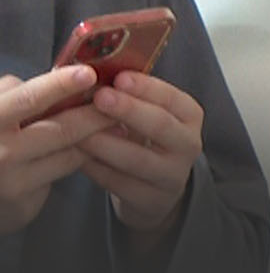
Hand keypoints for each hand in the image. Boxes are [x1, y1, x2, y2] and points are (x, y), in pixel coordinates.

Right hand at [0, 66, 114, 234]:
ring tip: (120, 123)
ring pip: (70, 153)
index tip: (90, 73)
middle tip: (124, 100)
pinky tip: (101, 148)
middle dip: (97, 114)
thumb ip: (16, 94)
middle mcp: (0, 152)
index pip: (28, 99)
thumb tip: (60, 75)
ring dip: (99, 137)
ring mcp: (12, 180)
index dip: (60, 85)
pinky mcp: (24, 203)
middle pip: (61, 129)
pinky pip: (65, 173)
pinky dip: (86, 157)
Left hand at [78, 71, 204, 238]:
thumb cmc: (144, 138)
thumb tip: (92, 71)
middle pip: (161, 125)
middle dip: (129, 110)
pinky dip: (97, 169)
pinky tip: (77, 157)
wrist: (155, 188)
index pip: (173, 99)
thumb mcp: (147, 114)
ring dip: (107, 143)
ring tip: (78, 131)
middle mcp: (188, 144)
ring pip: (139, 159)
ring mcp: (173, 175)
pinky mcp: (152, 200)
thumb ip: (129, 97)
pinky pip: (120, 183)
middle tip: (99, 97)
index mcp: (189, 116)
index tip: (119, 77)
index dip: (147, 88)